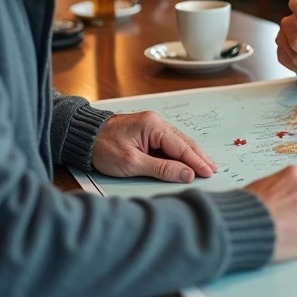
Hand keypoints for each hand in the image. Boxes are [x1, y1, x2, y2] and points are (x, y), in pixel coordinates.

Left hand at [92, 112, 217, 182]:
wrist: (82, 137)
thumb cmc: (102, 148)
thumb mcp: (132, 163)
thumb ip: (162, 169)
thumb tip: (187, 174)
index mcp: (153, 125)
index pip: (181, 147)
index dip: (196, 162)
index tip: (208, 173)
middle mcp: (156, 122)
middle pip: (184, 142)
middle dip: (199, 157)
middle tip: (213, 170)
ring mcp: (152, 125)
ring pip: (178, 142)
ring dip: (191, 155)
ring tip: (206, 166)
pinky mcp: (147, 132)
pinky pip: (169, 143)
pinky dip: (180, 153)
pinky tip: (187, 160)